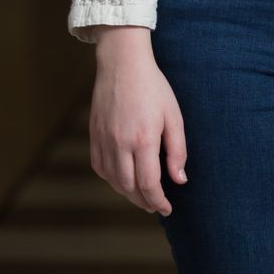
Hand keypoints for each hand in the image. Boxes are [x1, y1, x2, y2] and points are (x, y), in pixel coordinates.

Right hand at [89, 27, 187, 214]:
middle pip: (129, 187)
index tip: (167, 209)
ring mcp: (103, 139)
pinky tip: (122, 179)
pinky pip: (99, 167)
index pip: (149, 184)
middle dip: (144, 202)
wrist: (122, 63)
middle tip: (155, 206)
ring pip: (112, 180)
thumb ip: (177, 151)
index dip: (158, 201)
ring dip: (127, 193)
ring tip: (141, 197)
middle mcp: (119, 143)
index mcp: (143, 139)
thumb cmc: (153, 87)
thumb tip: (179, 180)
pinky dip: (111, 179)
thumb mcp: (173, 116)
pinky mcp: (94, 135)